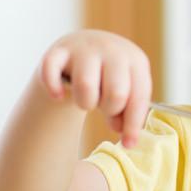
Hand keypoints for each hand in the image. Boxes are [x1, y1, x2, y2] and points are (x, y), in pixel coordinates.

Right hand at [38, 30, 151, 147]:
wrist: (85, 46)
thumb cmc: (110, 76)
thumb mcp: (126, 90)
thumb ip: (128, 113)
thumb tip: (128, 138)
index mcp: (135, 60)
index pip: (138, 97)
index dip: (133, 125)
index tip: (129, 144)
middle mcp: (112, 50)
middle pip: (116, 94)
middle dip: (110, 109)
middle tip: (104, 106)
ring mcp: (84, 48)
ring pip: (86, 87)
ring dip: (85, 102)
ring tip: (87, 98)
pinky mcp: (58, 52)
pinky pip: (52, 73)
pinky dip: (53, 89)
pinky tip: (58, 96)